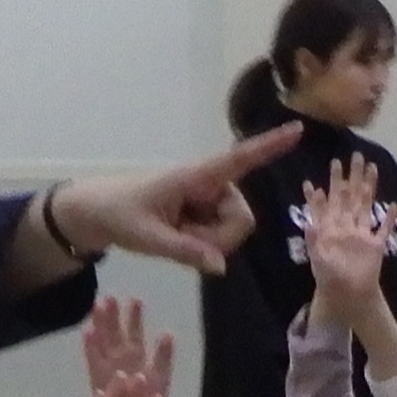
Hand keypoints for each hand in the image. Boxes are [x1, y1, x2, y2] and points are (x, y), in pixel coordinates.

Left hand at [36, 126, 309, 278]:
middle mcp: (211, 185)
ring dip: (208, 244)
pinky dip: (204, 245)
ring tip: (175, 235)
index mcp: (195, 176)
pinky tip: (180, 237)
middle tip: (180, 241)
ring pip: (233, 232)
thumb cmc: (119, 215)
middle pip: (241, 219)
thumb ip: (185, 251)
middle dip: (218, 239)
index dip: (270, 146)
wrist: (98, 214)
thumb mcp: (148, 237)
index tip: (298, 129)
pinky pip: (221, 239)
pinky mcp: (207, 213)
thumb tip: (221, 266)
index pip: (239, 159)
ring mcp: (211, 200)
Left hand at [301, 156, 392, 327]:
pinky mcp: (376, 246)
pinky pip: (383, 229)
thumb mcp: (317, 256)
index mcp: (331, 227)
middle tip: (355, 155)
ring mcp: (362, 234)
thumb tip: (309, 221)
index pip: (331, 200)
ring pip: (366, 205)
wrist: (345, 295)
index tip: (333, 164)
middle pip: (350, 196)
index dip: (331, 183)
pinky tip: (394, 205)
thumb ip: (314, 239)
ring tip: (373, 168)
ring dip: (369, 187)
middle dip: (352, 176)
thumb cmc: (327, 277)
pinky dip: (389, 219)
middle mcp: (347, 226)